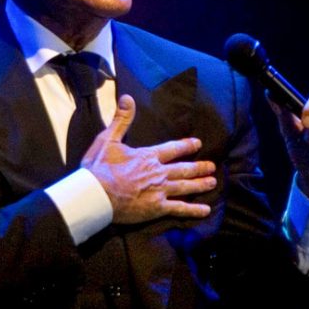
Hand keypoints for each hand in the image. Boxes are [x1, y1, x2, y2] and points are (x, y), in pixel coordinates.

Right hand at [82, 94, 216, 223]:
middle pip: (184, 168)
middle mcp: (158, 172)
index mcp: (148, 156)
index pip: (172, 149)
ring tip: (212, 182)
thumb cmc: (100, 167)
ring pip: (185, 186)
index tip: (198, 143)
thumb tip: (128, 98)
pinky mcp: (157, 208)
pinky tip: (205, 210)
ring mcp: (160, 191)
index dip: (186, 146)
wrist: (96, 193)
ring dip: (200, 184)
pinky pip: (179, 208)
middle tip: (212, 167)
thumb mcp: (108, 139)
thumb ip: (122, 119)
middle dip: (199, 167)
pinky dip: (193, 210)